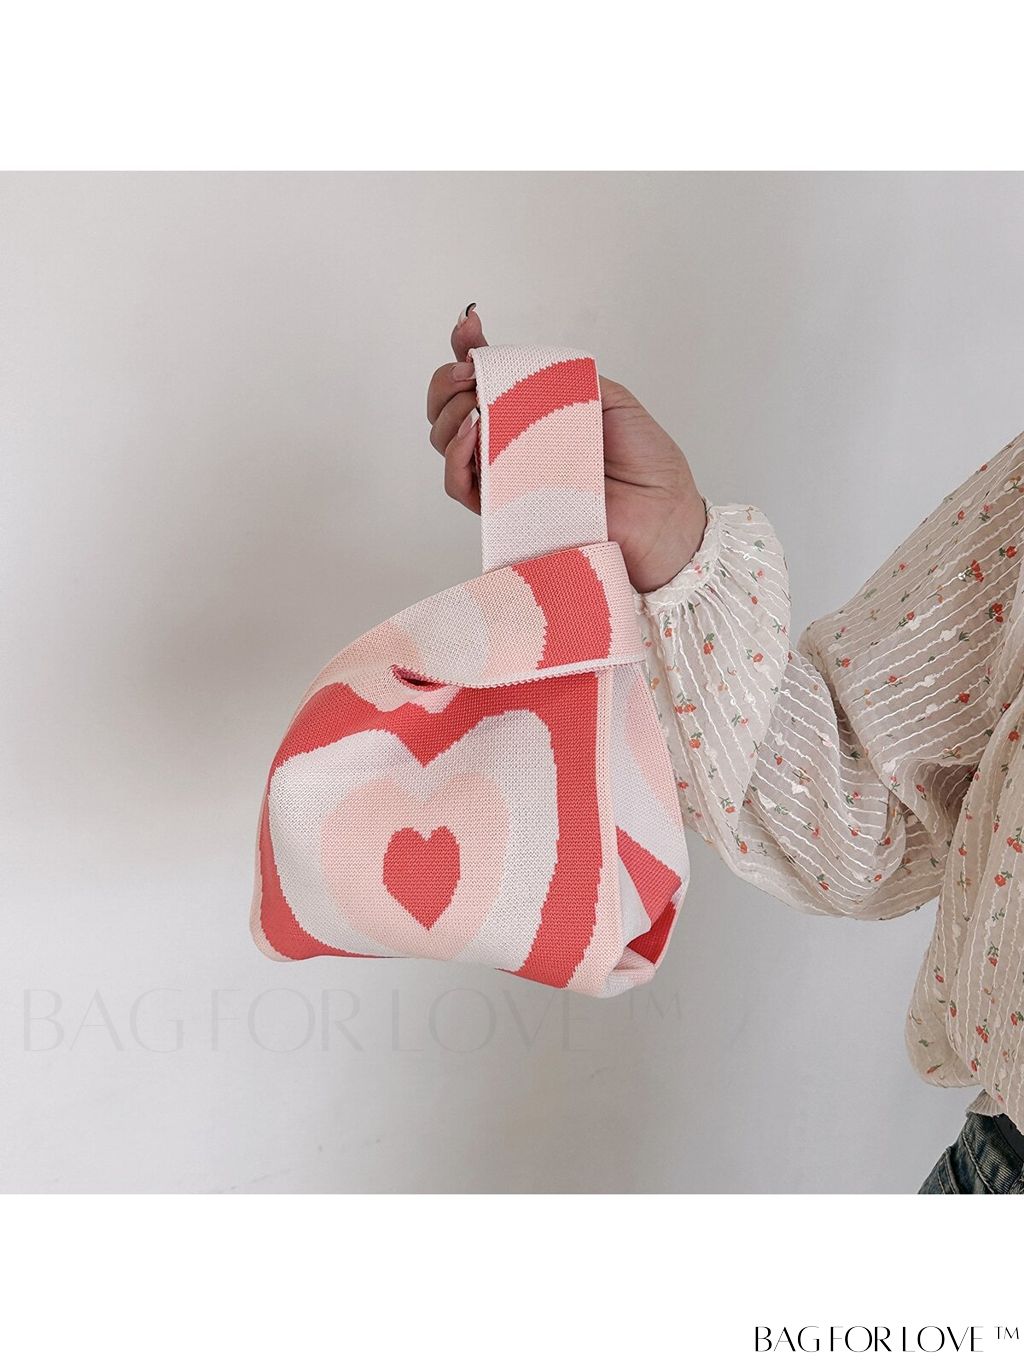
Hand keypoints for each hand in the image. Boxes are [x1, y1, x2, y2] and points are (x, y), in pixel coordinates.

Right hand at [426, 307, 707, 592]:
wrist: (663, 511)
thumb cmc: (647, 461)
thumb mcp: (609, 397)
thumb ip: (563, 375)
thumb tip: (517, 361)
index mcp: (536, 411)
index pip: (486, 378)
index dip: (467, 349)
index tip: (469, 323)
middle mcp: (513, 442)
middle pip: (450, 408)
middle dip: (447, 380)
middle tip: (469, 371)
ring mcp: (506, 475)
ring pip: (446, 442)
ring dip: (449, 412)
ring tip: (474, 401)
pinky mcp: (505, 510)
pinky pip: (461, 484)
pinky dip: (457, 455)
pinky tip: (474, 430)